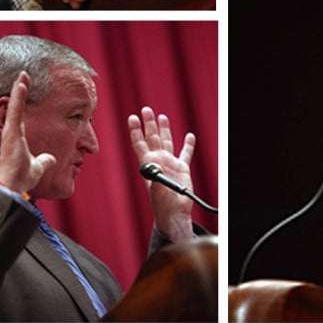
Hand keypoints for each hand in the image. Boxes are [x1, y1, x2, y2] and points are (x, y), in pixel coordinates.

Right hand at [0, 71, 55, 193]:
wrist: (13, 186)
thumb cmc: (22, 178)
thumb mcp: (37, 167)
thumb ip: (44, 161)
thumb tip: (52, 159)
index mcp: (17, 137)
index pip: (20, 114)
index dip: (21, 101)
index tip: (25, 86)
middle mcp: (12, 132)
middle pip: (16, 106)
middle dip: (19, 90)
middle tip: (23, 74)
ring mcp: (11, 132)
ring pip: (14, 105)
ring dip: (18, 90)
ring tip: (23, 75)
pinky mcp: (11, 133)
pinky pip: (16, 112)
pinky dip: (18, 98)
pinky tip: (21, 85)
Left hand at [128, 106, 195, 241]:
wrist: (173, 213)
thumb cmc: (162, 204)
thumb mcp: (157, 190)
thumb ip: (156, 177)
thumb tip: (155, 165)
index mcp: (148, 164)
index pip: (140, 143)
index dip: (136, 130)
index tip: (132, 117)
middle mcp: (158, 160)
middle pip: (152, 138)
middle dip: (149, 124)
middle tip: (145, 109)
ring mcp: (170, 163)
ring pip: (166, 141)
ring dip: (164, 129)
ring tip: (161, 116)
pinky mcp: (182, 168)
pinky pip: (185, 153)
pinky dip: (188, 144)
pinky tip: (189, 136)